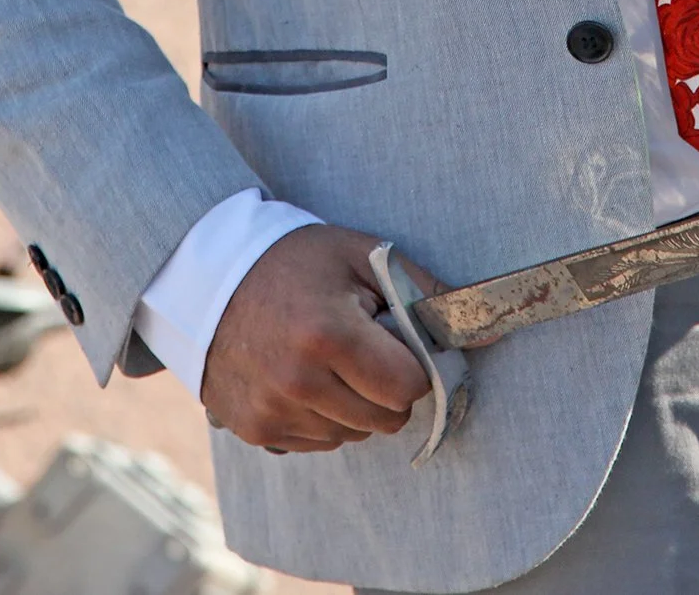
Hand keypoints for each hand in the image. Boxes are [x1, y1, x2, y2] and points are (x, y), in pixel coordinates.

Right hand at [200, 224, 433, 453]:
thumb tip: (489, 327)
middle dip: (386, 387)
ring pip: (353, 435)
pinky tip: (301, 376)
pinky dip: (321, 417)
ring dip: (353, 405)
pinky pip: (317, 443)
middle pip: (385, 419)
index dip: (411, 365)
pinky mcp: (255, 431)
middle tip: (359, 345)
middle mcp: (298, 382)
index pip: (408, 388)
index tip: (392, 339)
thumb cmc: (294, 261)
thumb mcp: (361, 255)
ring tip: (325, 357)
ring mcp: (273, 412)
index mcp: (329, 335)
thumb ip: (424, 292)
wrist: (209, 277)